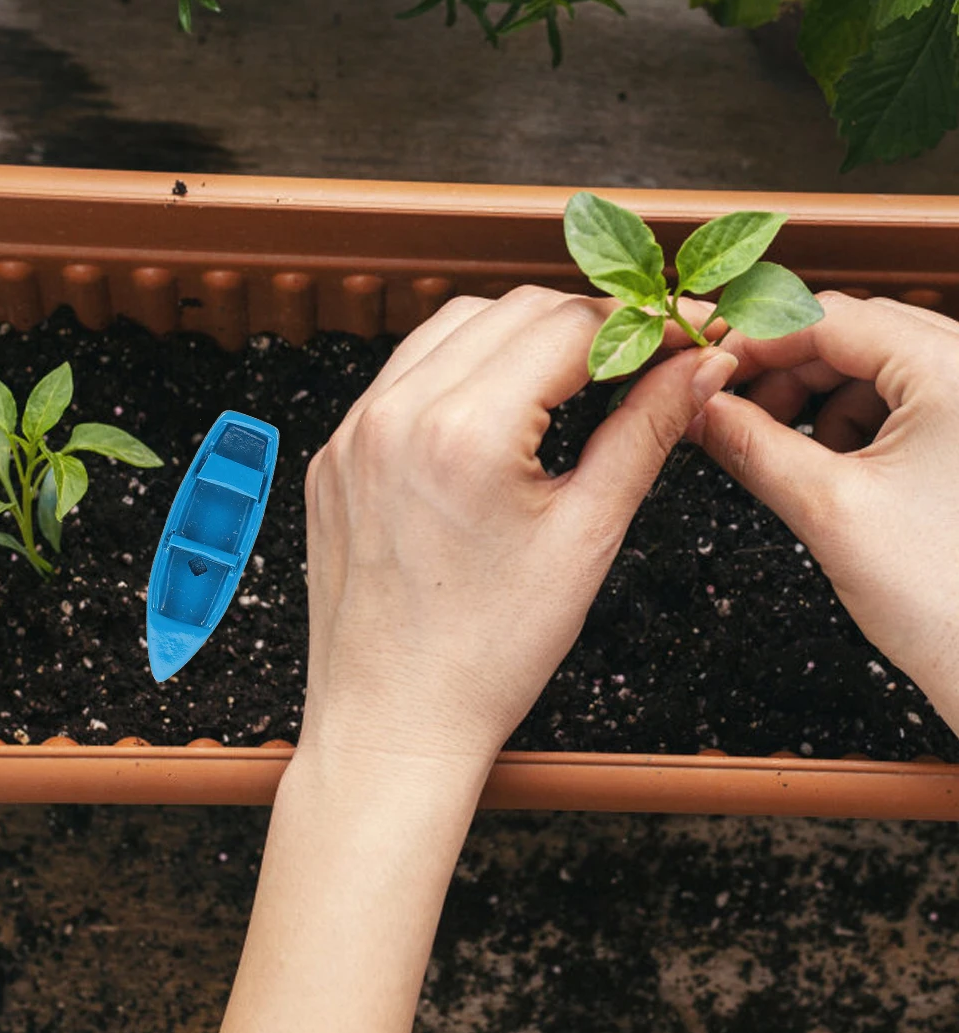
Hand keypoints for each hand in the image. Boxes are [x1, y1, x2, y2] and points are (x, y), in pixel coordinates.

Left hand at [299, 285, 737, 785]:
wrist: (391, 722)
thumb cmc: (485, 655)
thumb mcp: (587, 538)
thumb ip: (647, 432)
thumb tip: (698, 367)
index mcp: (462, 433)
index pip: (570, 326)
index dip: (643, 323)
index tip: (684, 333)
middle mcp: (394, 416)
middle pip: (512, 310)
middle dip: (586, 323)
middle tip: (643, 356)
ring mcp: (353, 432)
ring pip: (452, 328)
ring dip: (518, 336)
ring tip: (575, 380)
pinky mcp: (334, 454)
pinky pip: (403, 376)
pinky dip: (459, 371)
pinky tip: (500, 410)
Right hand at [690, 292, 958, 727]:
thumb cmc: (948, 598)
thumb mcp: (826, 509)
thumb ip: (749, 444)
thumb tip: (694, 408)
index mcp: (954, 371)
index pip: (828, 317)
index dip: (752, 339)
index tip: (702, 370)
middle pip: (855, 332)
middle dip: (783, 367)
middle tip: (726, 406)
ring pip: (880, 365)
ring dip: (818, 394)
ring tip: (777, 443)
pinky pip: (910, 399)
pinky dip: (856, 419)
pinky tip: (827, 461)